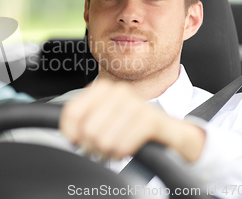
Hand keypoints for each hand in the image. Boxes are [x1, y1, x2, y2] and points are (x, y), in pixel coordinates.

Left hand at [60, 80, 204, 162]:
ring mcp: (136, 103)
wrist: (171, 133)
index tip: (78, 140)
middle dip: (93, 146)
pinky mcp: (151, 120)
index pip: (71, 112)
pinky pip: (122, 145)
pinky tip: (128, 150)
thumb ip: (83, 121)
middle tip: (103, 148)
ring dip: (109, 153)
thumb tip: (70, 135)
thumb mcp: (105, 119)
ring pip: (104, 140)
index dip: (72, 133)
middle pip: (87, 130)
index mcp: (102, 89)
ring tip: (116, 149)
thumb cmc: (132, 126)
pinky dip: (122, 153)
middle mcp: (118, 91)